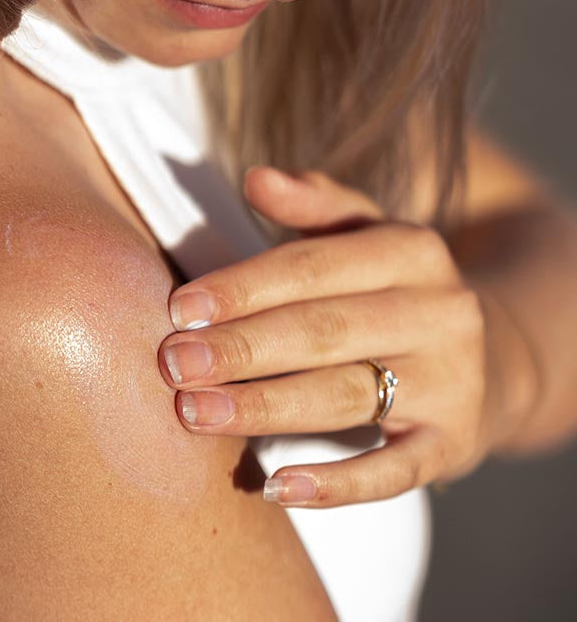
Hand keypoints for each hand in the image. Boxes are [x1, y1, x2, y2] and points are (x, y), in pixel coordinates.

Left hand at [158, 166, 509, 507]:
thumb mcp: (368, 234)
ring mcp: (451, 381)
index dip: (242, 287)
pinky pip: (393, 470)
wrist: (489, 356)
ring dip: (263, 407)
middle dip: (241, 348)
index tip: (178, 309)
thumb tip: (256, 176)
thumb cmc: (395, 289)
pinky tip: (276, 486)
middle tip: (174, 364)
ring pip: (343, 395)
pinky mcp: (453, 443)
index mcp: (410, 250)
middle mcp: (439, 311)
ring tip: (195, 413)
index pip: (311, 266)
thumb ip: (315, 204)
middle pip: (322, 330)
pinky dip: (337, 484)